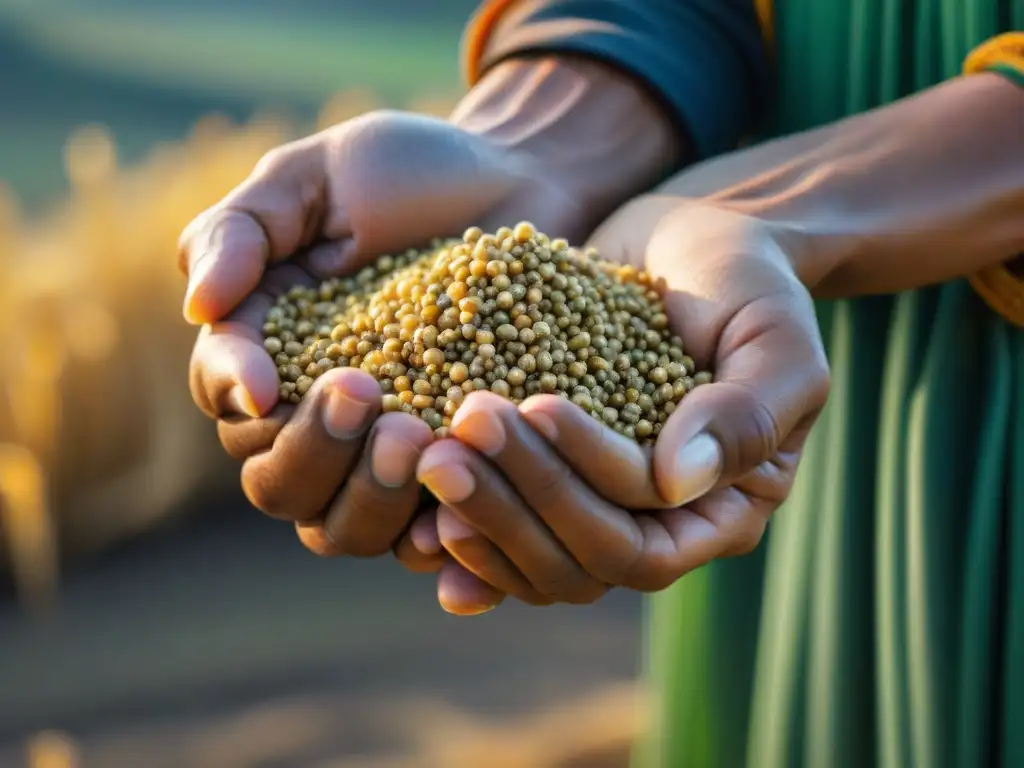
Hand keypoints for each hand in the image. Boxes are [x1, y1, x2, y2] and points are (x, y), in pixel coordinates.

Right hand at [180, 110, 582, 579]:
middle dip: (311, 453)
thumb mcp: (315, 177)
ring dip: (369, 499)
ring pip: (341, 527)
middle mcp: (316, 415)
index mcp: (268, 347)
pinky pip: (429, 536)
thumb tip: (197, 307)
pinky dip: (436, 538)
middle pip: (275, 482)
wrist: (521, 185)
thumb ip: (242, 231)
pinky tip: (458, 513)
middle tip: (367, 396)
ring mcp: (384, 453)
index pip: (223, 394)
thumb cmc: (411, 174)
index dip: (236, 395)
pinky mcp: (452, 470)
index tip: (271, 383)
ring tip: (418, 439)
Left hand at [415, 200, 830, 612]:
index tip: (536, 405)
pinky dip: (459, 532)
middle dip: (510, 506)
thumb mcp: (775, 337)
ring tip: (420, 452)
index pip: (642, 540)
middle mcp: (658, 527)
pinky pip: (502, 532)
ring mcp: (600, 507)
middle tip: (449, 442)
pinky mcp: (551, 479)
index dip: (581, 488)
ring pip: (531, 558)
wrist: (691, 244)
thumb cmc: (747, 282)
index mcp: (721, 511)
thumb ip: (746, 413)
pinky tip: (411, 516)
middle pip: (577, 563)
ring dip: (474, 514)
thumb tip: (678, 482)